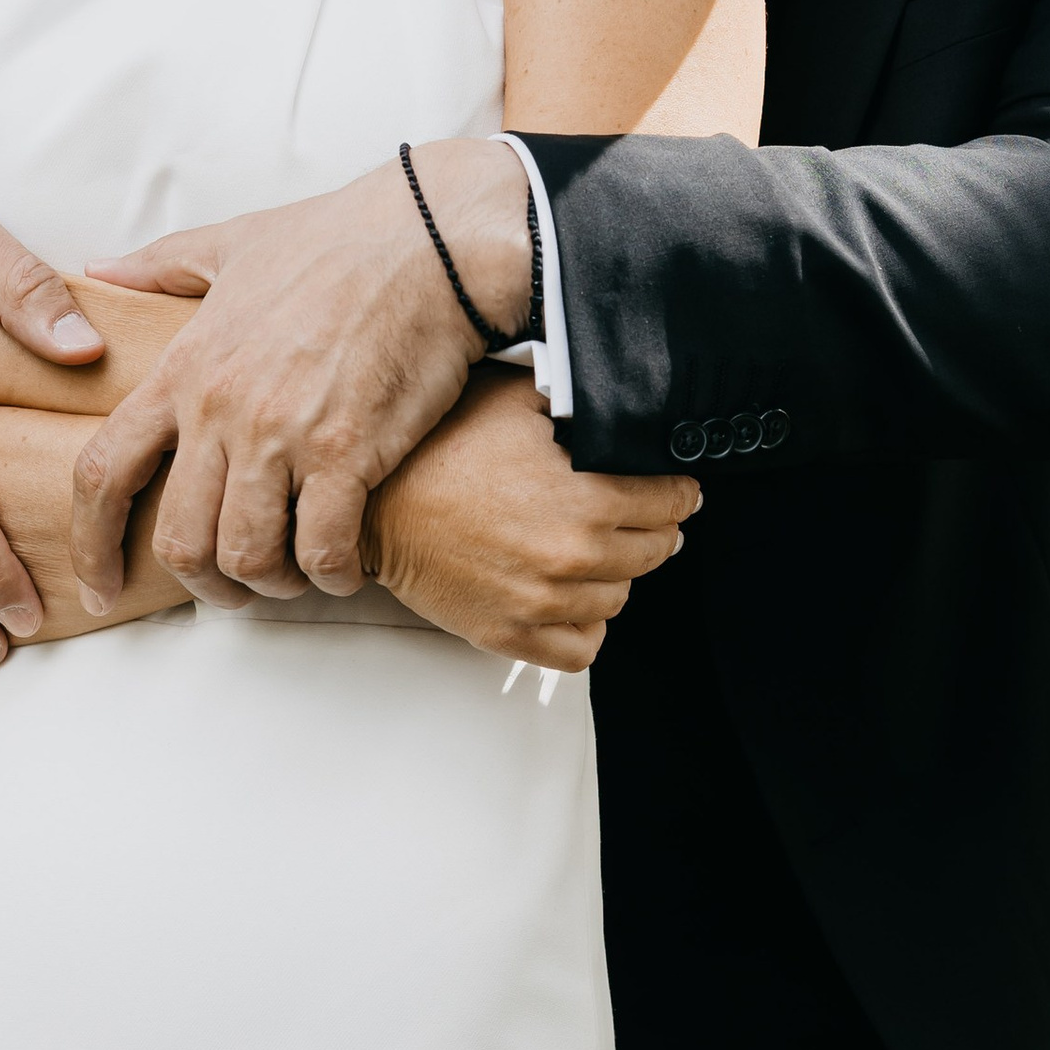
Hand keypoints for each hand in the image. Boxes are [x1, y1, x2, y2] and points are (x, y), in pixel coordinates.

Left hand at [78, 139, 533, 610]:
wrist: (430, 238)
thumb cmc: (338, 239)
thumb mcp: (231, 244)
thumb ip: (161, 266)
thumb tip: (100, 269)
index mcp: (184, 367)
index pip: (104, 472)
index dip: (91, 545)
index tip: (101, 588)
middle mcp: (221, 409)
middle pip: (178, 540)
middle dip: (203, 584)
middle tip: (234, 587)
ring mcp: (282, 434)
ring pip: (245, 556)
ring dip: (269, 584)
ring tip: (295, 574)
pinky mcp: (348, 452)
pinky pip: (321, 550)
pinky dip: (332, 575)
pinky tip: (347, 565)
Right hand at [363, 369, 697, 670]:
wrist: (372, 502)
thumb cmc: (438, 447)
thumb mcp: (519, 401)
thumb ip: (582, 405)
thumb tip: (626, 407)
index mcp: (588, 498)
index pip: (673, 502)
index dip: (678, 488)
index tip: (675, 487)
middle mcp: (572, 557)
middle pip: (655, 551)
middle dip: (653, 528)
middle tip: (635, 514)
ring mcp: (542, 602)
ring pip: (619, 599)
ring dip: (615, 573)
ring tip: (592, 548)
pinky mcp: (510, 635)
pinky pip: (581, 648)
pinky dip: (584, 624)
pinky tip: (571, 595)